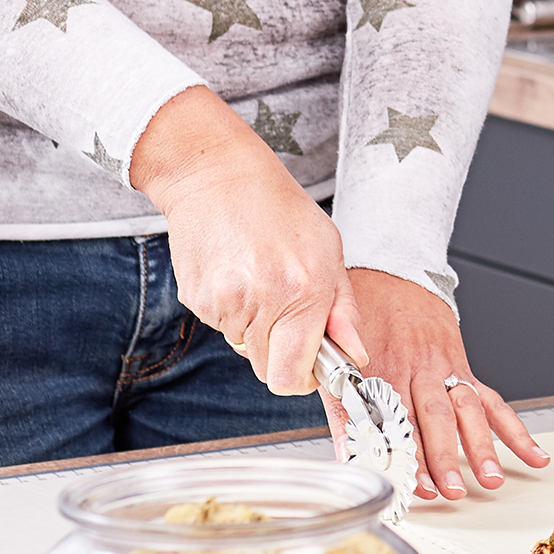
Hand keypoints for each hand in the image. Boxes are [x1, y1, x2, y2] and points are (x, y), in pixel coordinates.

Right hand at [130, 85, 364, 396]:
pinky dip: (232, 312)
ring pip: (244, 348)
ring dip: (256, 328)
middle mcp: (263, 301)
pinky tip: (238, 274)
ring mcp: (224, 302)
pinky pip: (222, 326)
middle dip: (280, 353)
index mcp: (304, 290)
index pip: (293, 377)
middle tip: (286, 312)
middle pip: (267, 371)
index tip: (310, 359)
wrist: (219, 176)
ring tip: (260, 279)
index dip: (304, 375)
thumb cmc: (280, 209)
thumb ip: (344, 311)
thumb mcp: (329, 251)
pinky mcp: (196, 300)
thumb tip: (356, 357)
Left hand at [344, 268, 549, 500]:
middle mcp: (419, 369)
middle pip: (434, 416)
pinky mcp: (463, 370)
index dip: (403, 452)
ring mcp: (445, 369)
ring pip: (467, 409)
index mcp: (384, 367)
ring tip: (490, 478)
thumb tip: (347, 457)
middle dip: (444, 455)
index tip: (407, 483)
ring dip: (480, 445)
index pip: (395, 417)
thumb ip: (342, 406)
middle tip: (451, 489)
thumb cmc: (363, 316)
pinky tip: (532, 454)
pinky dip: (514, 429)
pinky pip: (492, 400)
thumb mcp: (339, 356)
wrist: (393, 274)